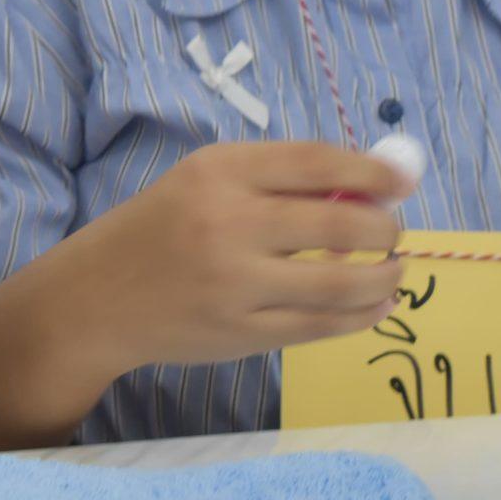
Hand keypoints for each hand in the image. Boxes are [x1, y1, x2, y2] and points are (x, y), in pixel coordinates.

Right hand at [52, 142, 412, 376]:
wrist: (97, 298)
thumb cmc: (164, 227)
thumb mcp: (207, 179)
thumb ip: (279, 178)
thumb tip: (369, 186)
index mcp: (221, 173)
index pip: (316, 164)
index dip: (371, 172)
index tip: (403, 181)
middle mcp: (228, 225)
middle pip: (337, 226)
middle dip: (384, 229)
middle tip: (395, 231)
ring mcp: (235, 286)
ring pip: (338, 285)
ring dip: (383, 277)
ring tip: (395, 269)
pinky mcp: (240, 335)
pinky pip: (318, 327)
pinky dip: (360, 316)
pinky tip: (376, 305)